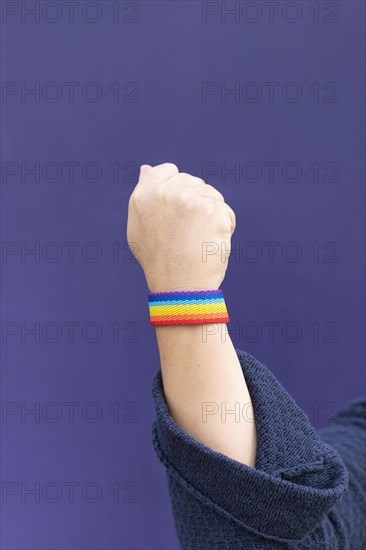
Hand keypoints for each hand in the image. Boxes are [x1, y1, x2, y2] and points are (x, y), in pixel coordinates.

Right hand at [126, 163, 235, 291]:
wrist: (178, 288)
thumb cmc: (159, 260)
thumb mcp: (140, 226)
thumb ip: (144, 194)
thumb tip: (147, 168)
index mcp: (143, 194)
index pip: (169, 171)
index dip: (178, 191)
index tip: (178, 215)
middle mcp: (165, 193)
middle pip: (194, 183)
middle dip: (196, 204)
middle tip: (186, 234)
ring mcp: (189, 200)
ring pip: (212, 196)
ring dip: (211, 216)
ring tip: (197, 241)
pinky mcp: (212, 211)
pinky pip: (226, 213)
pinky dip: (224, 229)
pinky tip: (209, 245)